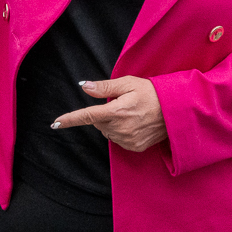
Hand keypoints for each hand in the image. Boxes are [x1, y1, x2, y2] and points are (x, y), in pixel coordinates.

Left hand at [52, 76, 166, 152]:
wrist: (177, 111)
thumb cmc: (153, 93)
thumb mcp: (129, 83)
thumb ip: (105, 87)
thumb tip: (84, 86)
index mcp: (116, 111)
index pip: (87, 116)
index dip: (70, 119)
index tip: (55, 124)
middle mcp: (120, 128)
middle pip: (98, 123)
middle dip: (103, 114)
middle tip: (121, 103)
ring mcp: (127, 140)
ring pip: (107, 132)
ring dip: (112, 123)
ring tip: (131, 113)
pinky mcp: (135, 147)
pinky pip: (119, 140)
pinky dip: (122, 132)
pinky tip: (135, 124)